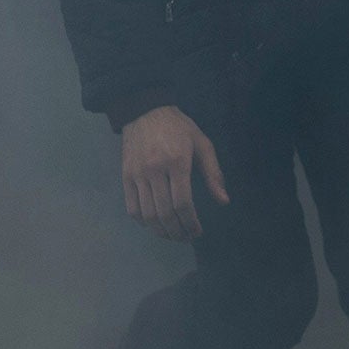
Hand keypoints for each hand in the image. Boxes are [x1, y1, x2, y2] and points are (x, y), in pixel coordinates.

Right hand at [120, 105, 227, 241]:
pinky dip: (143, 221)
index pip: (183, 203)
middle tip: (186, 238)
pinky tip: (153, 224)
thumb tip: (224, 201)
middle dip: (177, 232)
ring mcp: (137, 174)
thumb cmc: (178, 127)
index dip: (191, 223)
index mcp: (177, 162)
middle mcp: (155, 170)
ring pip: (148, 214)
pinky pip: (131, 207)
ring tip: (172, 235)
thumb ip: (213, 173)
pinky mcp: (125, 176)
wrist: (144, 110)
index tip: (197, 231)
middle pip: (165, 213)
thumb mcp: (202, 143)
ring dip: (161, 231)